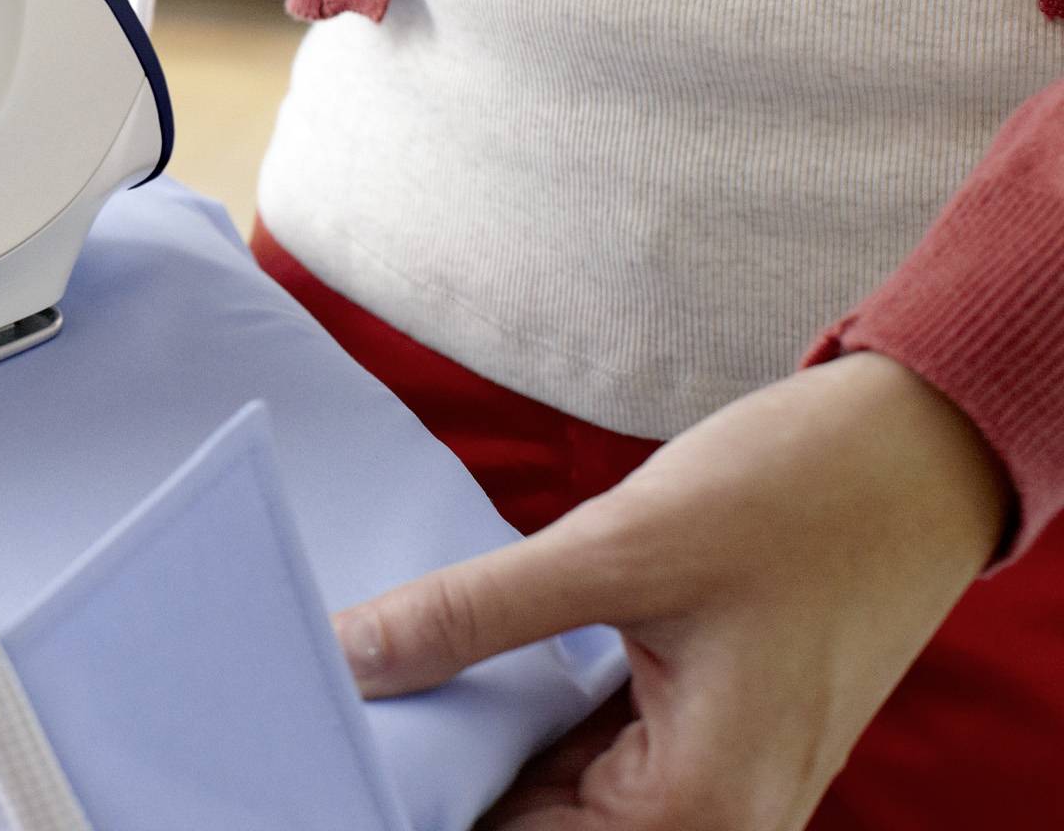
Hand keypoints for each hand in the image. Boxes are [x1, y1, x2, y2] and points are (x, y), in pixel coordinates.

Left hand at [336, 353, 1008, 828]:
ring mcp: (712, 783)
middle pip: (531, 830)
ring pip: (555, 796)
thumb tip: (349, 657)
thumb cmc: (799, 500)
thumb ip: (472, 615)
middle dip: (441, 774)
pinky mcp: (706, 736)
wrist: (918, 453)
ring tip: (382, 680)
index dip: (415, 806)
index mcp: (697, 813)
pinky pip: (590, 754)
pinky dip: (526, 716)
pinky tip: (455, 665)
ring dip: (478, 744)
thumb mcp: (617, 550)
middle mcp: (713, 823)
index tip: (328, 757)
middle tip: (345, 703)